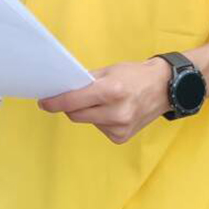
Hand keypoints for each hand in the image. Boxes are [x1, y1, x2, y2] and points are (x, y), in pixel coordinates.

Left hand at [38, 58, 171, 144]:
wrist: (164, 88)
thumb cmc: (135, 75)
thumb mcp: (110, 71)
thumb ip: (86, 81)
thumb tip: (62, 90)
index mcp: (112, 90)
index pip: (73, 101)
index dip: (55, 102)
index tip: (44, 102)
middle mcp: (116, 112)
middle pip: (76, 114)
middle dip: (70, 106)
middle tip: (71, 98)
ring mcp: (120, 127)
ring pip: (87, 121)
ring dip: (87, 112)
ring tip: (103, 102)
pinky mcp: (121, 137)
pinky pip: (98, 128)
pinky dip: (99, 120)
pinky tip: (112, 112)